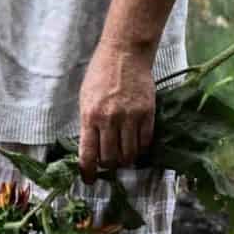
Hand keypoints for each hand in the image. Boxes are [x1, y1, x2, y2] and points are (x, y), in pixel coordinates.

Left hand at [78, 41, 155, 184]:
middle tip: (109, 165)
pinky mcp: (147, 113)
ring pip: (129, 154)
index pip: (88, 155)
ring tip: (123, 157)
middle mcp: (109, 119)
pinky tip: (136, 146)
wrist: (124, 53)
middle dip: (108, 167)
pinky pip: (145, 141)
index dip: (87, 173)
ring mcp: (130, 117)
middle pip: (110, 159)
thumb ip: (88, 125)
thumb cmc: (101, 75)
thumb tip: (90, 151)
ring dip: (126, 161)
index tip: (88, 180)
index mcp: (90, 116)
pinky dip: (141, 149)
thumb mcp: (85, 100)